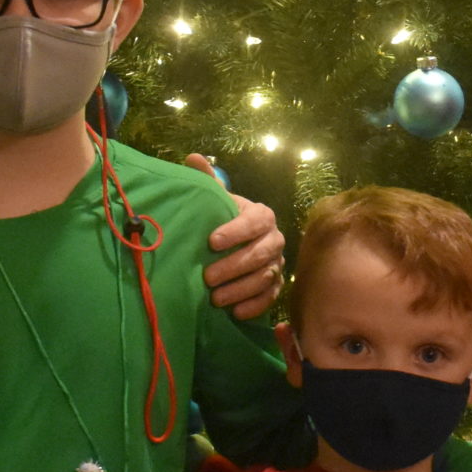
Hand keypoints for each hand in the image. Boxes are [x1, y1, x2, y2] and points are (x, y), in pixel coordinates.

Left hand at [191, 156, 283, 320]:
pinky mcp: (276, 286)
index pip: (255, 221)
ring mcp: (278, 264)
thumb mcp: (216, 201)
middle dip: (233, 267)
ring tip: (215, 299)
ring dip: (240, 289)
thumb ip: (207, 182)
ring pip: (265, 278)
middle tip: (207, 277)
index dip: (236, 231)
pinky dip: (253, 306)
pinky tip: (235, 312)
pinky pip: (270, 298)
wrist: (239, 244)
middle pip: (260, 254)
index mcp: (262, 216)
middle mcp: (275, 239)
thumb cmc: (224, 221)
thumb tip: (193, 158)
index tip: (211, 241)